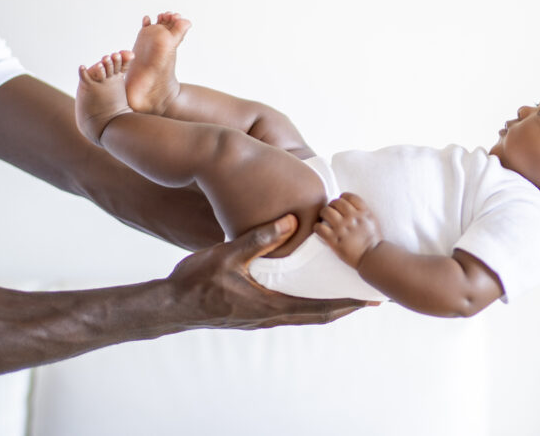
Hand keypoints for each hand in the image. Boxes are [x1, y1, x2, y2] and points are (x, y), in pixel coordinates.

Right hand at [167, 214, 370, 328]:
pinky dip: (307, 303)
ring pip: (304, 314)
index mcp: (270, 304)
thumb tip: (291, 221)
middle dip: (345, 306)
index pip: (318, 307)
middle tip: (369, 298)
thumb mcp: (228, 254)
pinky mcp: (252, 315)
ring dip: (326, 305)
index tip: (369, 299)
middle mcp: (270, 316)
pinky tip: (307, 292)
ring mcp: (260, 318)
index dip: (346, 303)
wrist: (169, 306)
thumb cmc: (196, 281)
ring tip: (346, 294)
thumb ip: (260, 238)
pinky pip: (289, 310)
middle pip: (318, 314)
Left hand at [314, 193, 382, 267]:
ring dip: (323, 213)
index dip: (342, 197)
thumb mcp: (373, 220)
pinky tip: (319, 229)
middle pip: (336, 202)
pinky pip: (319, 228)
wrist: (372, 257)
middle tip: (330, 210)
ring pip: (326, 212)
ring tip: (323, 218)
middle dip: (332, 205)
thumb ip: (363, 211)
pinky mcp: (334, 240)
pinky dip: (317, 227)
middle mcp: (352, 218)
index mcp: (363, 212)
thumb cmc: (373, 240)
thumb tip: (352, 205)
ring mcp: (342, 229)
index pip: (349, 196)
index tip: (340, 202)